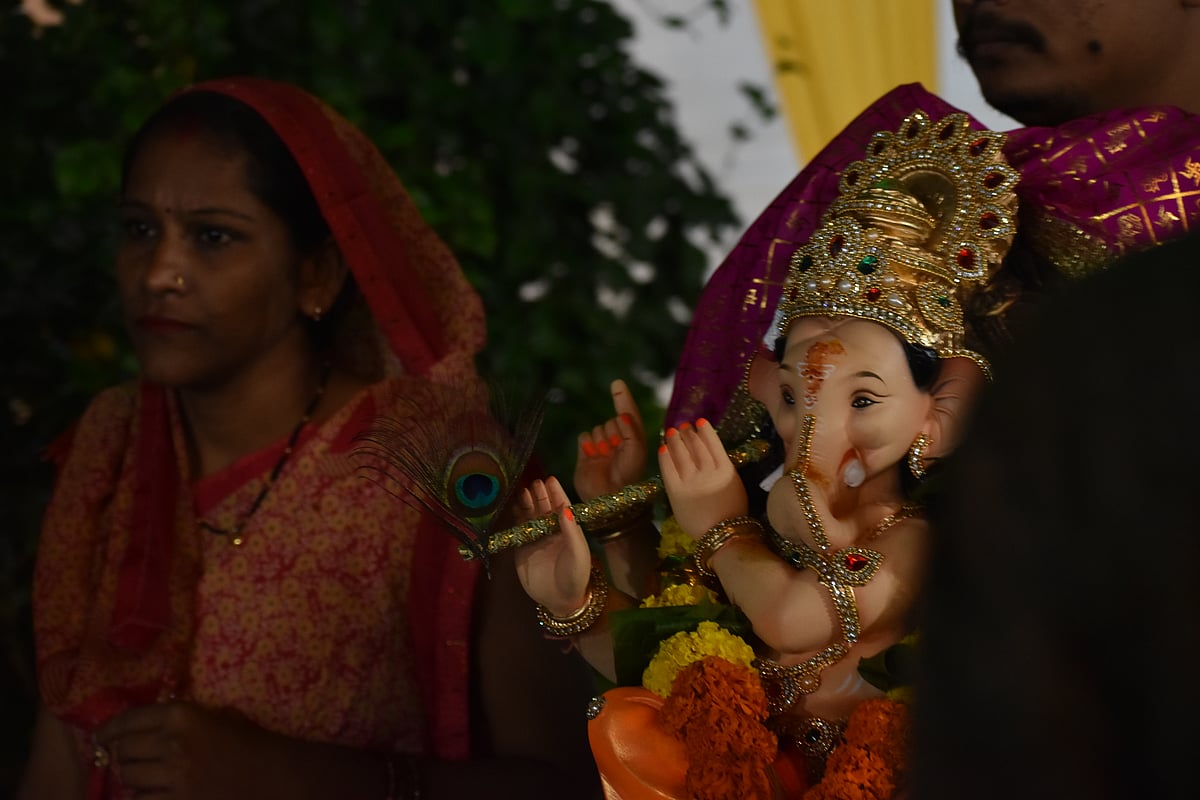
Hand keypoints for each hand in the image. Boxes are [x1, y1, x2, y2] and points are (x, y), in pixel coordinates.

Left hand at [93, 700, 278, 799]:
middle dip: (121, 756)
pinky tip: (149, 795)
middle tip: (124, 759)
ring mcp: (173, 778)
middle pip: (124, 751)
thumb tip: (150, 727)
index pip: (130, 720)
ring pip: (128, 778)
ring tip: (140, 778)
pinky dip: (141, 798)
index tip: (98, 737)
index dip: (109, 729)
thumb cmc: (252, 743)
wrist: (276, 777)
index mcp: (182, 715)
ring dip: (131, 779)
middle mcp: (172, 743)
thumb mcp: (219, 717)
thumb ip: (185, 719)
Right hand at [513, 477, 591, 616]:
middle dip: (539, 494)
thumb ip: (571, 531)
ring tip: (523, 491)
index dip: (555, 492)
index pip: (561, 505)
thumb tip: (564, 508)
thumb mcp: (578, 553)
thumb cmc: (575, 576)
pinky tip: (511, 507)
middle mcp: (551, 531)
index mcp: (567, 529)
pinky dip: (514, 517)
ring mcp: (535, 538)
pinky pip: (516, 529)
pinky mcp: (521, 548)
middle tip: (534, 483)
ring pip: (529, 515)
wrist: (560, 600)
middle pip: (544, 507)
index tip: (550, 479)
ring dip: (526, 503)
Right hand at [573, 379, 646, 501]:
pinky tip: (592, 456)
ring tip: (605, 457)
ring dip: (600, 440)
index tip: (617, 383)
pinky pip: (584, 437)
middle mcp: (618, 441)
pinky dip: (587, 444)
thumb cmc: (628, 474)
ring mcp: (601, 447)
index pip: (628, 413)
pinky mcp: (586, 453)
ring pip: (597, 429)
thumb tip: (623, 415)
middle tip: (616, 450)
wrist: (608, 497)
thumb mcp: (636, 450)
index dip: (623, 399)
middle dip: (613, 432)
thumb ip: (631, 430)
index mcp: (633, 439)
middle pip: (611, 421)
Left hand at [657, 419, 747, 538]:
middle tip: (683, 426)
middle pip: (695, 445)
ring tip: (672, 432)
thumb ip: (724, 469)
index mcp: (726, 469)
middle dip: (688, 432)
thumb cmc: (731, 514)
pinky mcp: (676, 491)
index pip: (713, 442)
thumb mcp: (735, 486)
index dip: (705, 430)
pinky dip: (665, 456)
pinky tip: (663, 448)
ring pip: (681, 453)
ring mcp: (691, 481)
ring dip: (675, 439)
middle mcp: (708, 471)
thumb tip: (711, 454)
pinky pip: (668, 468)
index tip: (699, 421)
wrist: (720, 536)